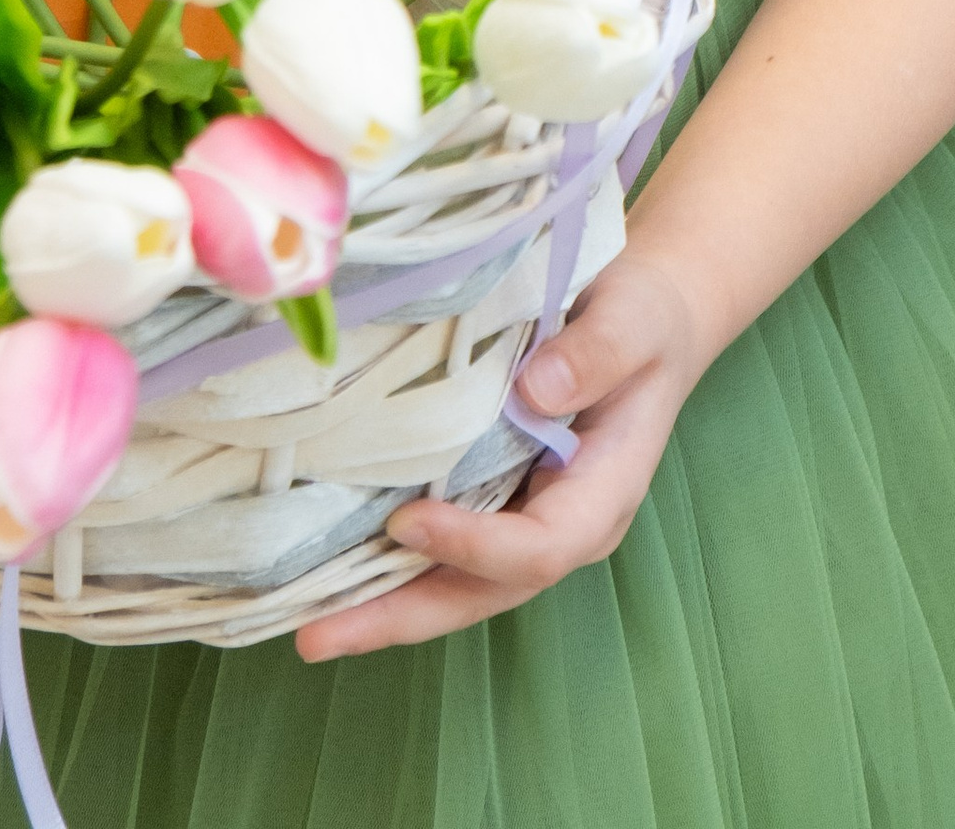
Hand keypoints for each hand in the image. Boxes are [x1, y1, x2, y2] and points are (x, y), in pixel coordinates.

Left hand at [293, 247, 704, 660]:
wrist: (646, 322)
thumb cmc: (642, 320)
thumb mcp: (635, 320)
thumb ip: (597, 354)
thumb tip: (536, 392)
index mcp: (603, 494)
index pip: (540, 547)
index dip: (475, 546)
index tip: (407, 522)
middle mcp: (561, 525)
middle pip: (483, 593)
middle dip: (403, 615)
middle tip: (316, 634)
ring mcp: (524, 519)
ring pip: (455, 585)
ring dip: (384, 605)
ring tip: (307, 625)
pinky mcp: (492, 499)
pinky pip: (441, 549)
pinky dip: (389, 566)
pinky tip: (328, 570)